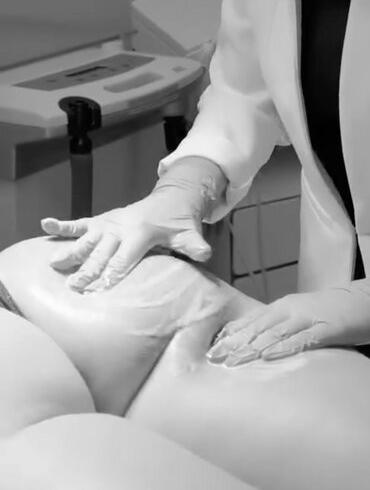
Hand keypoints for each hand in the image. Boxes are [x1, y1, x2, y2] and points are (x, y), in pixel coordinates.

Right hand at [40, 156, 226, 292]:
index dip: (112, 274)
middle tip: (73, 287)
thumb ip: (194, 245)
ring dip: (70, 251)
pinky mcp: (101, 221)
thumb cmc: (177, 223)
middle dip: (87, 270)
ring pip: (86, 239)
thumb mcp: (188, 233)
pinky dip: (63, 224)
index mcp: (141, 233)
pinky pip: (80, 223)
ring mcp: (109, 224)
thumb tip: (205, 253)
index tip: (100, 290)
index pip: (124, 259)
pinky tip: (45, 225)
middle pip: (101, 253)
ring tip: (53, 264)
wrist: (170, 199)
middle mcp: (121, 228)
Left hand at [206, 273, 369, 365]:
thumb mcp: (310, 318)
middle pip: (257, 327)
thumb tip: (266, 350)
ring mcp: (309, 318)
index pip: (253, 321)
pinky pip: (302, 340)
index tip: (211, 348)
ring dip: (251, 347)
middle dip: (233, 343)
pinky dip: (284, 348)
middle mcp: (292, 310)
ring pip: (273, 333)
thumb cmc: (343, 311)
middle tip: (212, 358)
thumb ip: (289, 331)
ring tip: (232, 361)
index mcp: (287, 307)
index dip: (232, 334)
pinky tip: (269, 357)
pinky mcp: (327, 328)